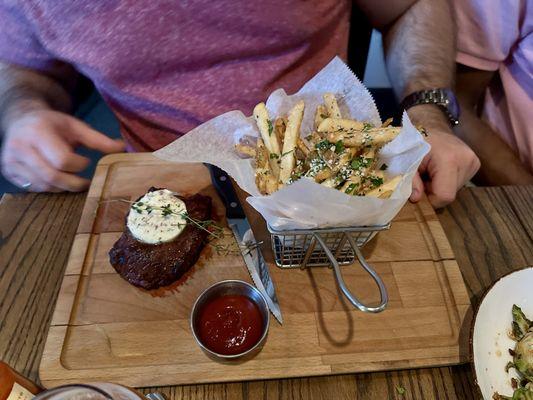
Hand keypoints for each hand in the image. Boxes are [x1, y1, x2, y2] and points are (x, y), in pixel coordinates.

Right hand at [1, 109, 124, 191]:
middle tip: (86, 183)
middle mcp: (19, 147)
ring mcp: (10, 161)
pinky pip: (33, 188)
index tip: (86, 162)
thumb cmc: (53, 124)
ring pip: (43, 186)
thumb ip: (98, 140)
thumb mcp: (76, 126)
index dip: (79, 165)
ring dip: (62, 187)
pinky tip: (57, 180)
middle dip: (74, 183)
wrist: (21, 119)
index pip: (62, 160)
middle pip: (52, 177)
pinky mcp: (8, 171)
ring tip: (73, 180)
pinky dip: (50, 188)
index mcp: (38, 132)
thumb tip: (123, 149)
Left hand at [410, 129, 479, 207]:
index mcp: (449, 159)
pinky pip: (459, 183)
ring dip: (440, 186)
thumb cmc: (415, 143)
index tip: (419, 192)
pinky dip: (447, 181)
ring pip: (455, 190)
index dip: (430, 200)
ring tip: (431, 172)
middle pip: (450, 194)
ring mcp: (474, 162)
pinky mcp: (475, 164)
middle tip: (423, 177)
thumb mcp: (406, 161)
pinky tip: (439, 170)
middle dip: (433, 192)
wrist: (431, 125)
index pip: (445, 196)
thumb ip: (410, 181)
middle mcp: (466, 161)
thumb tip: (416, 199)